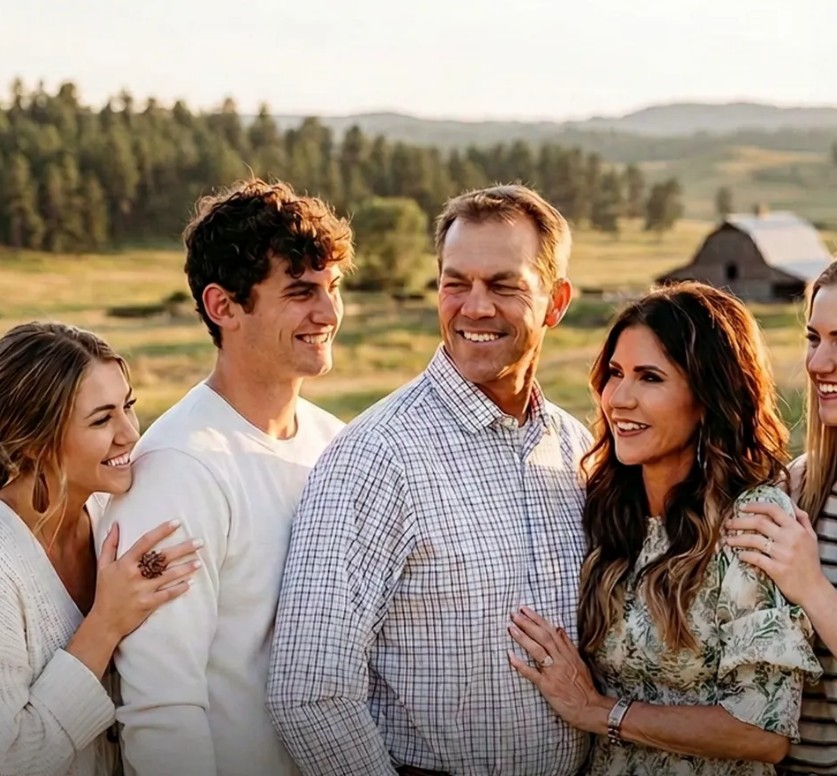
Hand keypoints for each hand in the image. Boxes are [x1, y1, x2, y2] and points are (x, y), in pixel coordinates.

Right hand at [90, 520, 201, 640]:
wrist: (104, 623)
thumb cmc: (105, 592)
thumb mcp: (102, 567)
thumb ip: (110, 544)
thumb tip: (116, 524)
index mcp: (124, 563)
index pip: (145, 542)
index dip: (162, 531)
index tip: (177, 522)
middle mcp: (134, 574)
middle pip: (162, 557)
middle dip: (183, 548)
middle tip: (200, 542)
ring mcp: (142, 590)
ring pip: (168, 575)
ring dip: (186, 568)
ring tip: (199, 562)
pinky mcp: (147, 604)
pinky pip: (167, 594)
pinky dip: (179, 588)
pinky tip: (190, 583)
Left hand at [507, 606, 610, 732]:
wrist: (590, 708)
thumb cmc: (584, 687)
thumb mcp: (579, 662)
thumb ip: (568, 645)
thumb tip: (559, 628)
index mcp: (568, 653)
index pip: (551, 631)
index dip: (537, 619)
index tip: (525, 610)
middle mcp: (561, 660)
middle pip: (543, 637)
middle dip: (527, 624)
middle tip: (514, 614)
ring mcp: (554, 672)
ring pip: (537, 651)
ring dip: (523, 638)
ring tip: (511, 628)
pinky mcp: (548, 686)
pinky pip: (532, 674)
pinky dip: (521, 665)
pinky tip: (510, 656)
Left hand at [724, 501, 824, 605]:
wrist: (814, 590)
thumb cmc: (810, 562)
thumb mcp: (811, 537)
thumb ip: (802, 519)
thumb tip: (790, 503)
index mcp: (797, 529)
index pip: (774, 510)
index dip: (755, 506)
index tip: (741, 507)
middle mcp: (790, 539)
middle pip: (759, 523)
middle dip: (739, 522)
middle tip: (728, 524)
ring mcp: (783, 554)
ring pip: (753, 540)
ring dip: (737, 539)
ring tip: (728, 540)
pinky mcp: (777, 569)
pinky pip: (755, 558)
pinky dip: (744, 555)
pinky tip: (739, 555)